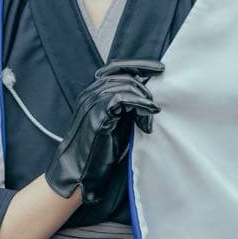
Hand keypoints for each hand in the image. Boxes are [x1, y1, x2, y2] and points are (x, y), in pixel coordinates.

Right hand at [44, 59, 163, 203]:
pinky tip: (149, 114)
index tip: (160, 68)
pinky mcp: (97, 116)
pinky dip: (141, 105)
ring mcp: (92, 103)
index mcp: (93, 93)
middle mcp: (91, 94)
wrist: (78, 173)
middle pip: (124, 74)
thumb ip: (127, 107)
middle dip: (146, 86)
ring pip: (126, 86)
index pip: (117, 67)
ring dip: (145, 99)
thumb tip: (148, 95)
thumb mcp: (117, 123)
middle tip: (155, 106)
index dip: (140, 65)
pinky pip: (123, 99)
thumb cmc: (98, 151)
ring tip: (151, 114)